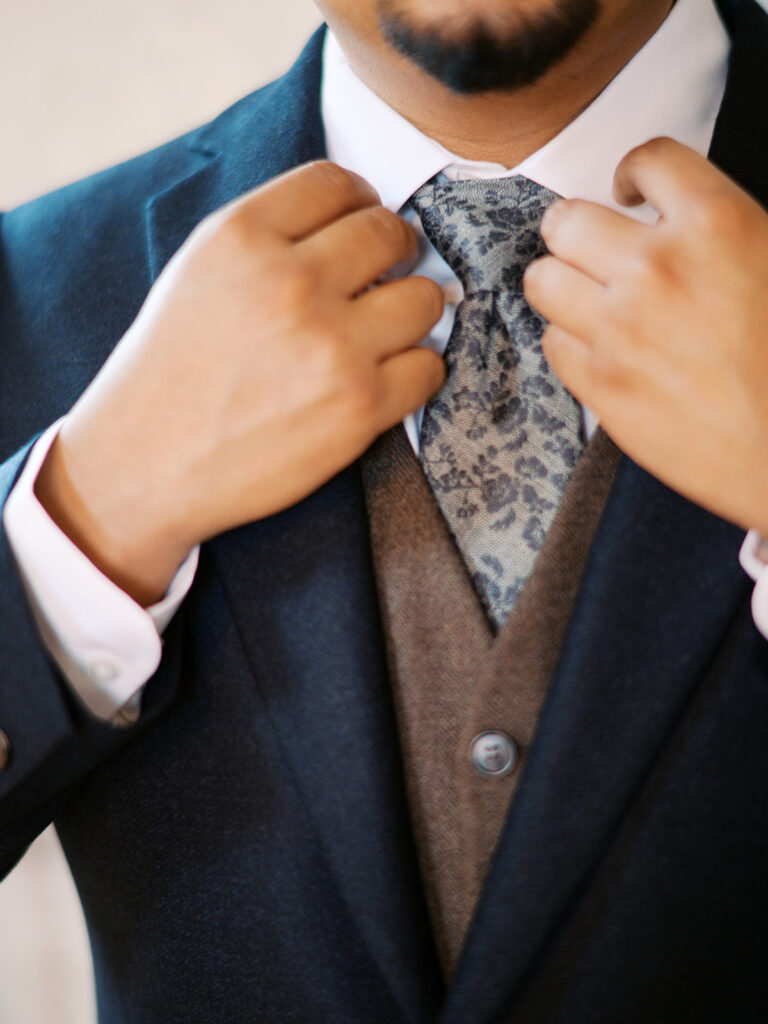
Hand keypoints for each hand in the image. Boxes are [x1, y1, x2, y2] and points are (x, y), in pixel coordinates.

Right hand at [35, 162, 445, 603]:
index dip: (360, 200)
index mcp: (241, 236)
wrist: (147, 464)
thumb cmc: (170, 372)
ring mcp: (331, 344)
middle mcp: (291, 281)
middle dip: (396, 250)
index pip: (335, 182)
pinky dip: (416, 372)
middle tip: (390, 274)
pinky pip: (429, 367)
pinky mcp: (360, 405)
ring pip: (423, 298)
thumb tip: (351, 219)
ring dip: (411, 313)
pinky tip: (387, 380)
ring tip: (385, 333)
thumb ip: (267, 237)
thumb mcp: (197, 273)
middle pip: (388, 232)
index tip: (364, 222)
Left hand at [523, 137, 767, 533]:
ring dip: (561, 284)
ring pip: (542, 280)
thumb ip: (723, 230)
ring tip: (586, 298)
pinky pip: (551, 341)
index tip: (628, 192)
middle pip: (566, 220)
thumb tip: (677, 219)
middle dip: (576, 231)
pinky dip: (569, 342)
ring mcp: (620, 328)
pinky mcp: (599, 382)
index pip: (650, 159)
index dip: (634, 173)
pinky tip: (599, 349)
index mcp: (718, 225)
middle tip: (590, 248)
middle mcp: (657, 269)